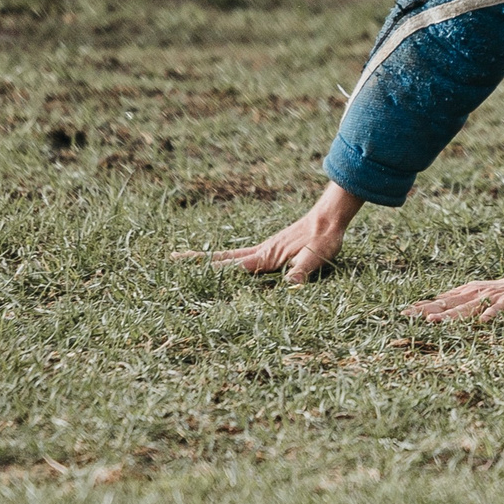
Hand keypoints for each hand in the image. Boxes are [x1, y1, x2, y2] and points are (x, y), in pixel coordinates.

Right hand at [177, 181, 362, 284]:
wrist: (331, 216)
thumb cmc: (324, 238)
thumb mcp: (315, 257)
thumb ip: (302, 271)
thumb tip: (290, 287)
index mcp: (265, 256)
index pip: (231, 266)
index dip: (210, 272)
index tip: (184, 273)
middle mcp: (260, 252)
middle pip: (223, 258)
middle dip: (198, 260)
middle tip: (171, 258)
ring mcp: (266, 249)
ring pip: (233, 256)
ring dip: (212, 259)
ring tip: (190, 261)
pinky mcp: (275, 249)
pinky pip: (247, 256)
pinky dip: (231, 259)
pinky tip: (231, 264)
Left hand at [404, 267, 503, 321]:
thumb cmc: (503, 294)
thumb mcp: (479, 296)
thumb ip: (459, 303)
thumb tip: (433, 310)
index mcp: (468, 292)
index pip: (441, 299)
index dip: (422, 306)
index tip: (402, 313)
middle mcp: (476, 293)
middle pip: (448, 302)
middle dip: (427, 309)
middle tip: (408, 316)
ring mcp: (492, 296)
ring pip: (467, 307)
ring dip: (450, 314)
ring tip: (433, 320)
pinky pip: (498, 308)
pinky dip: (490, 314)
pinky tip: (482, 321)